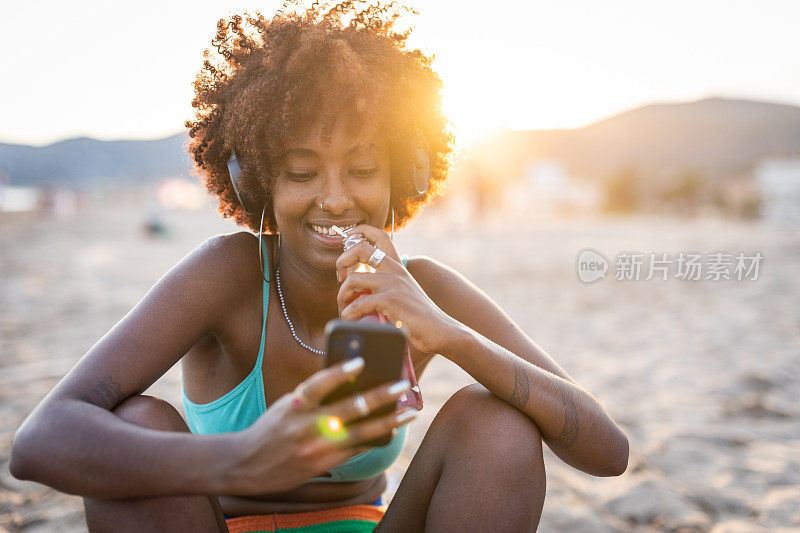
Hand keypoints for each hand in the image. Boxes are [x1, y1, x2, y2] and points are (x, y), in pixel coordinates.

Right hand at [227, 357, 415, 494]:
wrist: (247, 464)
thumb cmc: (274, 427)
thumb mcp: (288, 405)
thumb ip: (315, 396)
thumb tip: (354, 382)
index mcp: (296, 404)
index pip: (319, 384)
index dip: (339, 373)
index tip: (360, 362)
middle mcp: (308, 425)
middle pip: (350, 408)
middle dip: (381, 396)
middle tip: (403, 385)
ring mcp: (318, 446)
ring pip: (362, 432)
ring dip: (389, 421)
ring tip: (410, 411)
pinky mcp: (324, 463)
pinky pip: (357, 449)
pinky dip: (376, 438)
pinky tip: (393, 430)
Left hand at [335, 224, 460, 354]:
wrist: (439, 330)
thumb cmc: (418, 316)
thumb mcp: (401, 292)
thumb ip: (382, 286)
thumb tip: (356, 291)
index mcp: (397, 266)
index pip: (379, 235)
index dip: (360, 231)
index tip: (346, 238)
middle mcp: (395, 269)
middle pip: (360, 248)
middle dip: (342, 261)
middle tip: (341, 278)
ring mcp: (392, 283)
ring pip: (353, 279)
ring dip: (342, 295)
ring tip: (344, 307)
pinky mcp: (390, 300)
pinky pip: (358, 303)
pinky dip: (349, 313)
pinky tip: (351, 319)